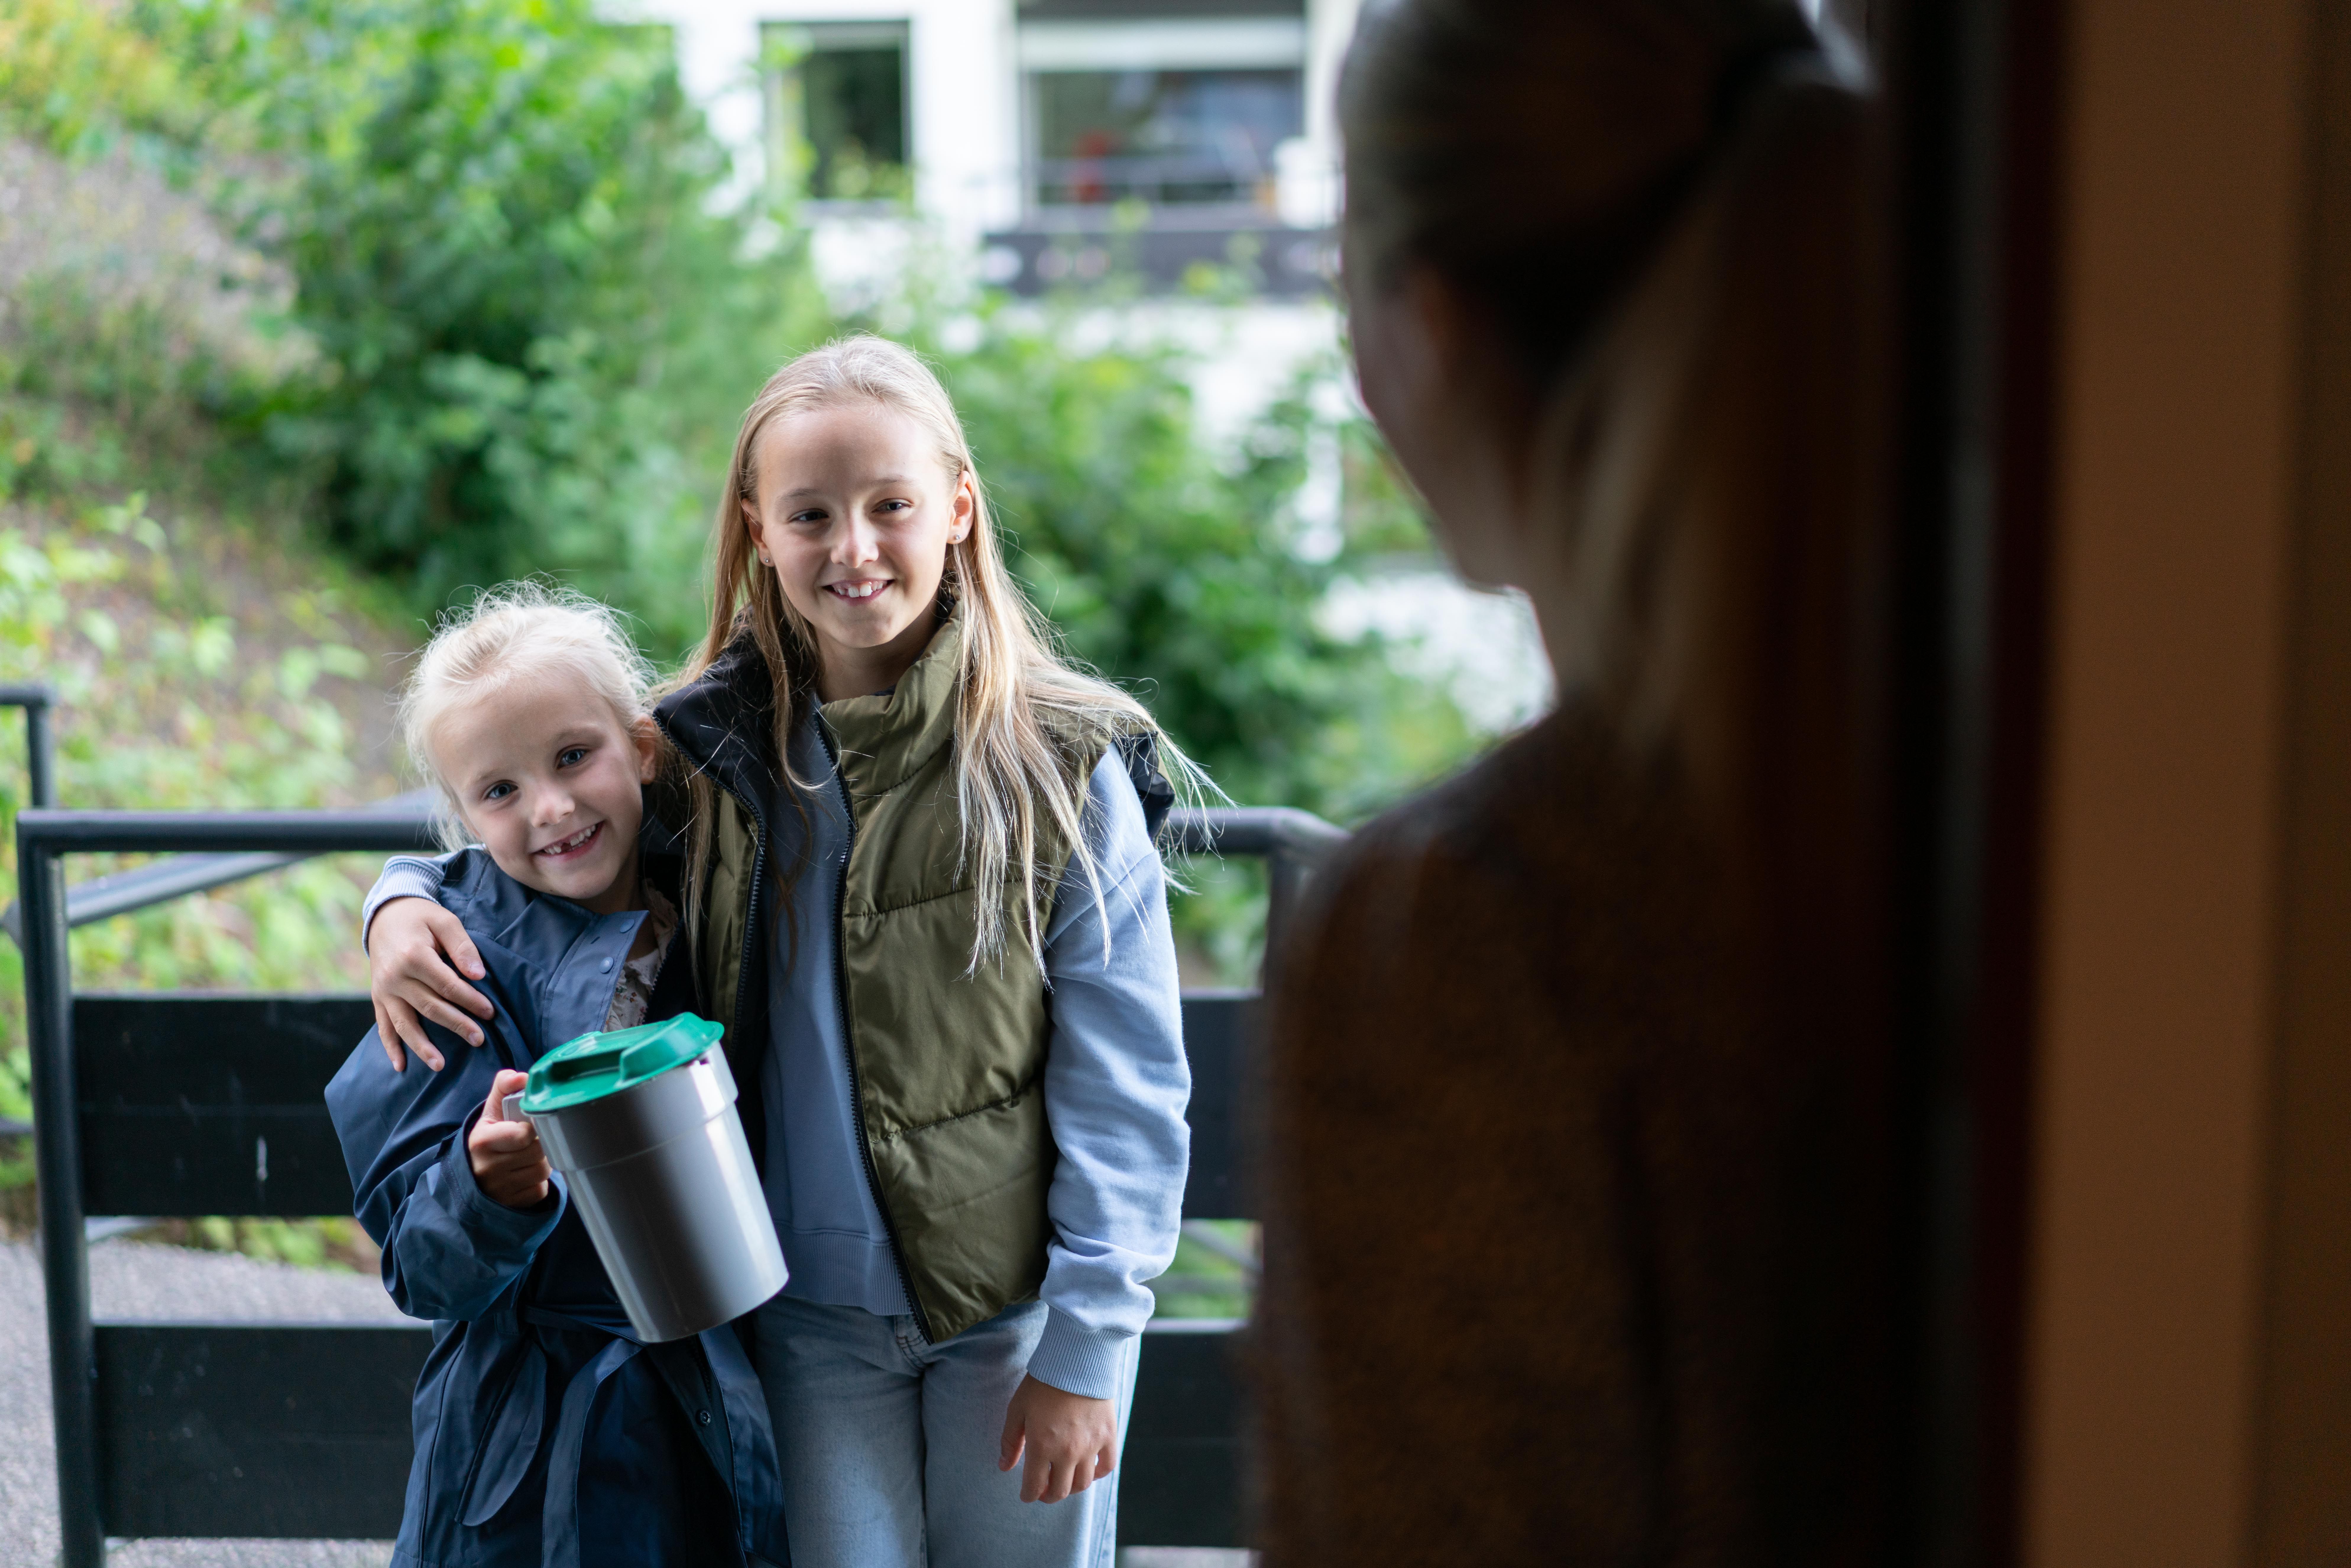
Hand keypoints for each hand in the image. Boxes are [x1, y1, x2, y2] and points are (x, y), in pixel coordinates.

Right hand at [370, 896, 492, 1070]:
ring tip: (440, 1065)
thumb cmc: (421, 918)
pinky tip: (400, 1066)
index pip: (448, 985)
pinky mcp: (377, 997)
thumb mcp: (445, 921)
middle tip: (479, 1040)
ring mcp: (384, 990)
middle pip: (430, 1007)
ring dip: (422, 1046)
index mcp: (414, 956)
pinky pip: (383, 1025)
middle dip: (457, 1024)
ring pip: (405, 1023)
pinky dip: (390, 1046)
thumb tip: (478, 975)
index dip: (470, 1000)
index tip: (490, 1012)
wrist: (385, 915)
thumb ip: (462, 947)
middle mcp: (395, 977)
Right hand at [468, 1070, 549, 1208]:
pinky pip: (540, 1190)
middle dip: (540, 1144)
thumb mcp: (492, 1110)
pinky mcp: (512, 1204)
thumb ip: (504, 1086)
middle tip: (531, 1142)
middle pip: (538, 1153)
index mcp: (481, 1142)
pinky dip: (538, 1182)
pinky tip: (526, 1174)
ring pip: (542, 1171)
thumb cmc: (491, 1137)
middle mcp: (487, 1169)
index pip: (524, 1134)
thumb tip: (522, 1077)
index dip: (532, 1128)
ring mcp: (500, 1190)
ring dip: (542, 1162)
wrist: (475, 1175)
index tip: (526, 1126)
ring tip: (529, 1157)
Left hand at [997, 1373, 1117, 1503]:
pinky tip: (1088, 1468)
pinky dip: (1098, 1473)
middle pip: (1060, 1491)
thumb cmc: (1042, 1382)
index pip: (1034, 1486)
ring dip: (1071, 1488)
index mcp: (1042, 1446)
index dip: (1028, 1495)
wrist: (1076, 1359)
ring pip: (1083, 1484)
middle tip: (1044, 1490)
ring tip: (1064, 1479)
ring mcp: (1091, 1445)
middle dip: (1048, 1495)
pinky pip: (1107, 1466)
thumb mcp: (1018, 1409)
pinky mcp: (1108, 1435)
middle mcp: (1067, 1451)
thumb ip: (1010, 1441)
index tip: (1027, 1494)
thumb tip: (1003, 1467)